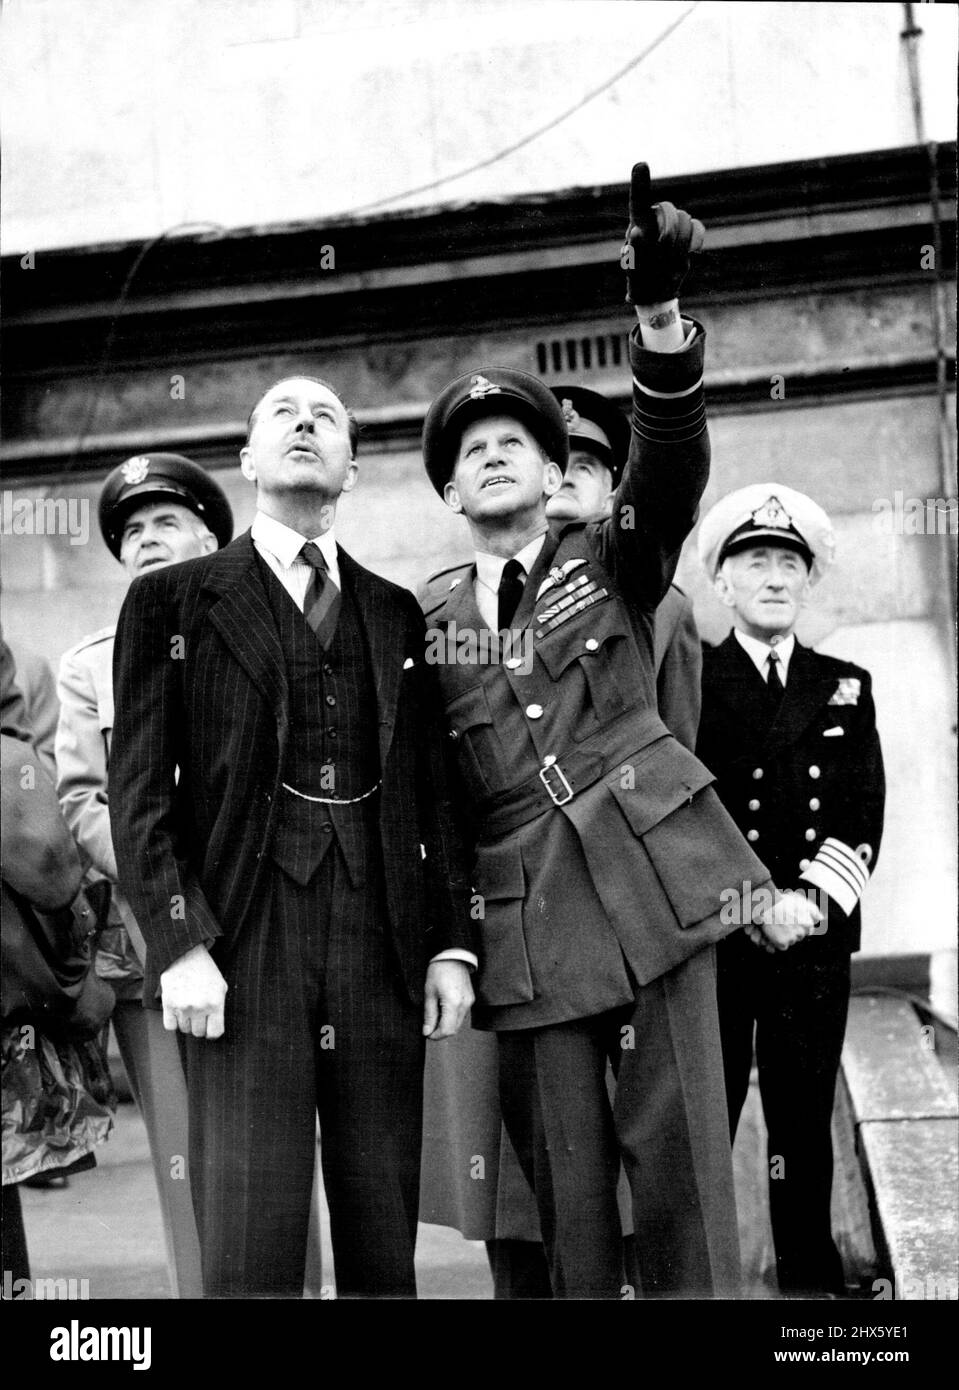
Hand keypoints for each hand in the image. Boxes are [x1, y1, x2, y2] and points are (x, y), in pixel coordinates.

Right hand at [160, 943, 227, 1038]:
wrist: (185, 954)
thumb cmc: (205, 970)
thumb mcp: (220, 987)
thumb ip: (219, 1008)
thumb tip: (214, 1028)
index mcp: (216, 1003)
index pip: (215, 1033)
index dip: (212, 1032)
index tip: (209, 1028)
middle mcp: (200, 1007)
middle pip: (198, 1032)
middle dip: (199, 1025)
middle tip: (198, 1013)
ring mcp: (183, 1006)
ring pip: (184, 1029)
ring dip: (186, 1022)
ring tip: (188, 1006)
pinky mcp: (168, 1004)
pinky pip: (170, 1026)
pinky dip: (173, 1021)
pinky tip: (177, 1010)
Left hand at [422, 960, 473, 1040]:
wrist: (453, 955)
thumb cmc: (439, 970)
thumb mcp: (429, 993)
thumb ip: (429, 1014)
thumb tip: (427, 1031)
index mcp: (453, 1003)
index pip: (447, 1030)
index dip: (436, 1035)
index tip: (427, 1034)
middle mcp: (465, 1005)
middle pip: (454, 1029)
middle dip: (441, 1032)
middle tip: (429, 1028)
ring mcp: (469, 1002)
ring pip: (459, 1023)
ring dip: (447, 1025)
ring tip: (435, 1017)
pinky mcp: (470, 999)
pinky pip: (462, 1014)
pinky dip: (452, 1017)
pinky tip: (443, 1010)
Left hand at [621, 162, 704, 305]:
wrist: (655, 292)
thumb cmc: (639, 280)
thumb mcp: (633, 270)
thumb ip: (634, 251)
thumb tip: (637, 232)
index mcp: (638, 224)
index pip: (639, 201)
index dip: (640, 183)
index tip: (641, 165)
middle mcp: (655, 220)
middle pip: (670, 211)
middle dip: (669, 234)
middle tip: (661, 255)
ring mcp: (672, 227)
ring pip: (685, 221)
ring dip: (680, 245)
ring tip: (669, 263)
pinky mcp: (687, 236)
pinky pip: (697, 228)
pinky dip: (696, 240)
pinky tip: (692, 251)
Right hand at [754, 890, 822, 951]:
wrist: (767, 905)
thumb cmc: (782, 901)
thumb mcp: (801, 901)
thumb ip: (813, 910)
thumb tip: (822, 918)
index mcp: (808, 923)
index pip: (809, 930)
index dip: (800, 925)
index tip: (792, 920)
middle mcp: (802, 932)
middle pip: (800, 936)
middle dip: (793, 931)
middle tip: (783, 923)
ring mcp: (793, 938)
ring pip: (791, 941)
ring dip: (785, 936)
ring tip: (777, 926)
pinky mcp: (783, 943)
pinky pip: (782, 946)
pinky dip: (778, 942)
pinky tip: (774, 932)